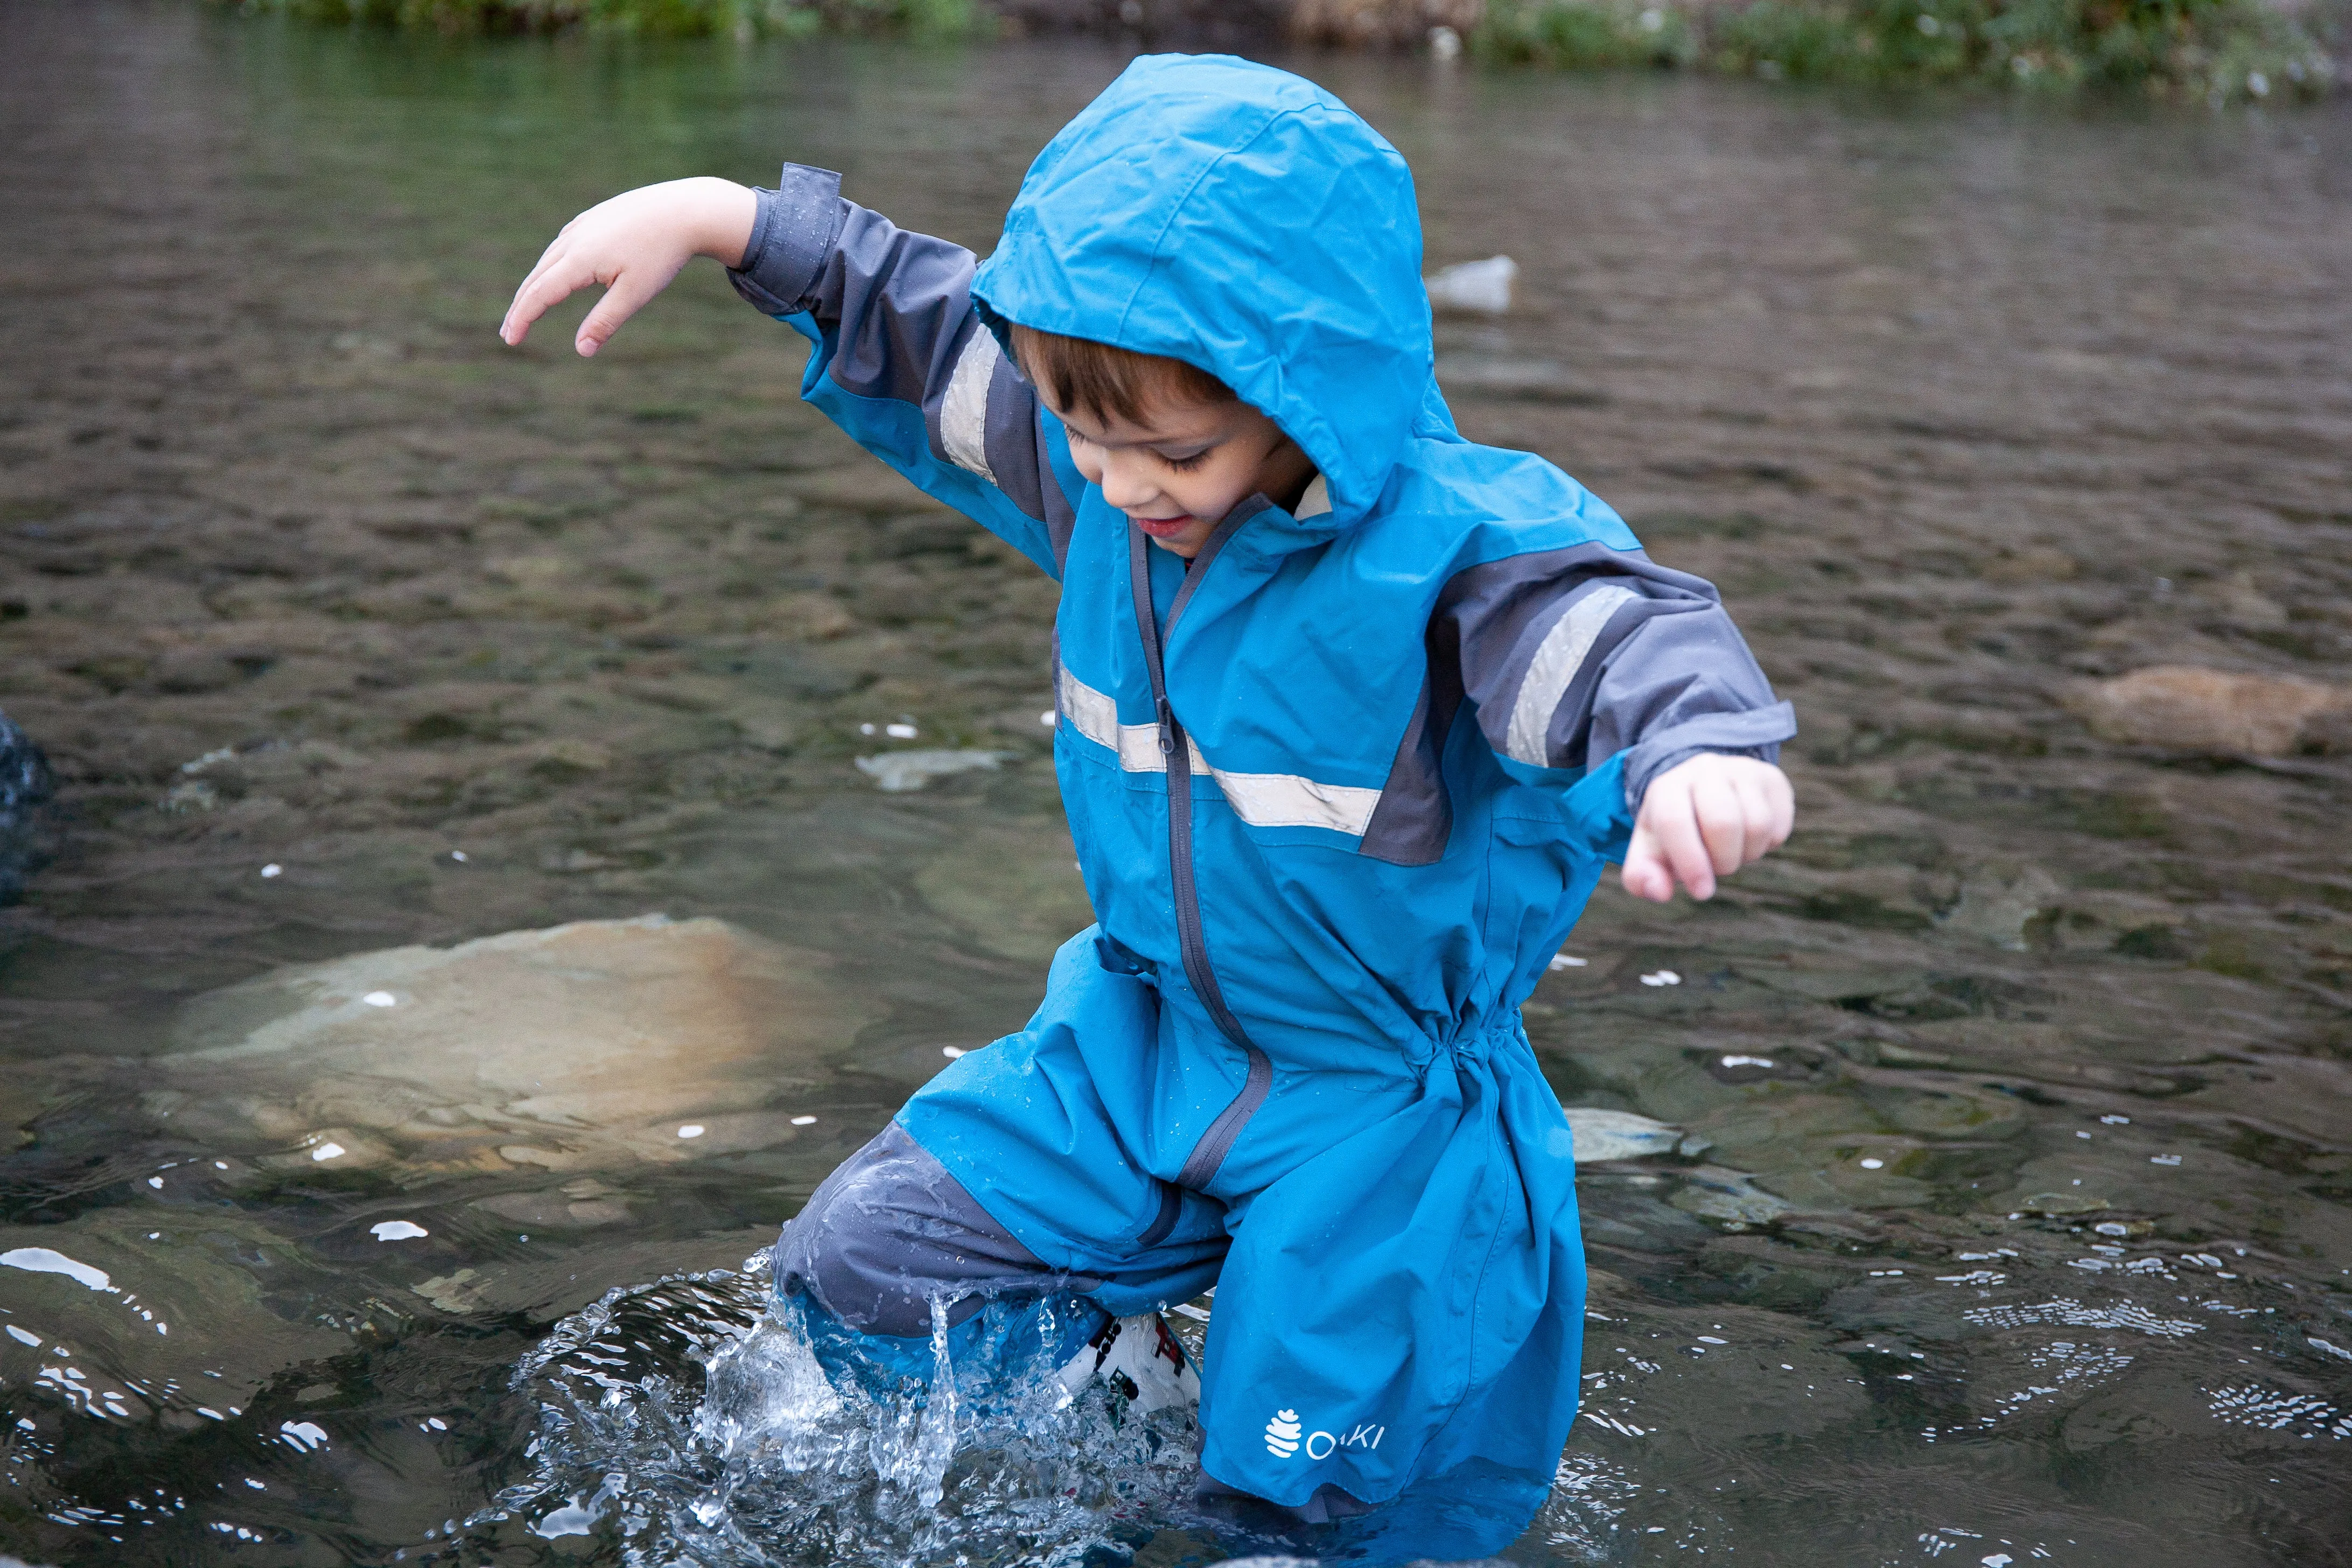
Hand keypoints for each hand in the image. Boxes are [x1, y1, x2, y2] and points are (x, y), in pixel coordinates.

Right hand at [499, 177, 758, 356]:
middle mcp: (574, 239)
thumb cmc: (662, 255)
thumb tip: (581, 351)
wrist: (684, 209)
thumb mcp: (635, 294)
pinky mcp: (594, 218)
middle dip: (522, 306)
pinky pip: (563, 244)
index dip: (522, 319)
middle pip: (537, 277)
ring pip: (548, 259)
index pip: (540, 294)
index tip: (511, 341)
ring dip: (535, 285)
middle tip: (509, 332)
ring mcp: (583, 225)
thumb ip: (605, 322)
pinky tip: (554, 272)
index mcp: (579, 259)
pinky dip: (551, 264)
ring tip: (528, 307)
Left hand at [1621, 754, 1792, 902]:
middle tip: (1716, 867)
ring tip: (1731, 850)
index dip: (1690, 861)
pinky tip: (1749, 837)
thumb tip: (1659, 891)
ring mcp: (1742, 770)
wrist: (1704, 792)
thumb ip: (1642, 877)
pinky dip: (1767, 845)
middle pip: (1722, 821)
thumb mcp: (1650, 851)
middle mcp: (1704, 770)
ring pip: (1757, 825)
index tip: (1701, 890)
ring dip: (1747, 854)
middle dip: (1723, 861)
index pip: (1675, 820)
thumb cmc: (1676, 831)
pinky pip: (1779, 825)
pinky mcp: (1772, 779)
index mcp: (1667, 787)